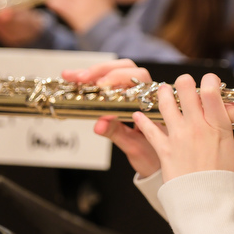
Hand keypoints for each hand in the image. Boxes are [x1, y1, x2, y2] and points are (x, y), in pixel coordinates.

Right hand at [65, 59, 160, 176]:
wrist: (162, 166)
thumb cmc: (154, 155)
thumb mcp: (134, 146)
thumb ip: (117, 133)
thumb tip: (98, 124)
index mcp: (154, 103)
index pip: (139, 79)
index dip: (119, 77)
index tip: (101, 85)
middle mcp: (147, 93)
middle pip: (126, 68)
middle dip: (101, 70)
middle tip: (81, 78)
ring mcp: (135, 93)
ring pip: (117, 71)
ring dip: (94, 72)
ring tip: (72, 76)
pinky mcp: (124, 97)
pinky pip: (109, 83)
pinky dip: (92, 81)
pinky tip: (75, 81)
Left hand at [133, 73, 233, 182]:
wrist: (205, 203)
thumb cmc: (223, 180)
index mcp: (218, 126)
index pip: (211, 91)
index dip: (210, 80)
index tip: (210, 82)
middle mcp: (196, 127)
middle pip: (186, 90)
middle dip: (185, 82)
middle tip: (186, 83)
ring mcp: (178, 136)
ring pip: (166, 103)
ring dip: (164, 94)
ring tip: (165, 90)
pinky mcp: (164, 148)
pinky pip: (149, 130)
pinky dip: (142, 121)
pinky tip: (138, 115)